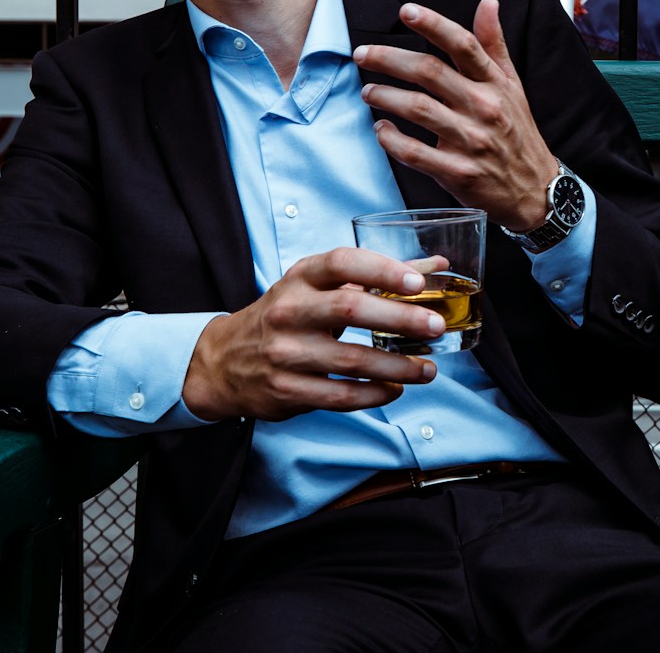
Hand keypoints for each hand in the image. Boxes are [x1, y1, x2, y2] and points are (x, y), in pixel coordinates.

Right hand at [182, 248, 445, 421]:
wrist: (224, 360)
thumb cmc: (287, 315)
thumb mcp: (319, 287)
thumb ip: (377, 277)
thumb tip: (435, 266)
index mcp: (301, 278)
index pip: (342, 263)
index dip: (382, 270)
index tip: (417, 282)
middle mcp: (289, 311)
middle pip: (350, 310)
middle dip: (400, 319)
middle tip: (436, 327)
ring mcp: (285, 352)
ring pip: (351, 360)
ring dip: (397, 366)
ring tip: (429, 369)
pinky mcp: (286, 390)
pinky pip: (340, 396)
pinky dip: (374, 394)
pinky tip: (396, 389)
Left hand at [354, 0, 557, 231]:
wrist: (534, 190)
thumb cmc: (517, 135)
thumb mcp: (513, 86)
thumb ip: (494, 45)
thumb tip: (487, 3)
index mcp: (496, 84)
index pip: (464, 45)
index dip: (434, 24)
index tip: (407, 11)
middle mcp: (484, 108)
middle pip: (430, 72)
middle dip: (389, 59)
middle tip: (363, 55)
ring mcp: (471, 141)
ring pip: (418, 109)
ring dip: (385, 96)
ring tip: (368, 91)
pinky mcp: (458, 172)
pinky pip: (415, 152)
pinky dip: (391, 139)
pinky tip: (381, 129)